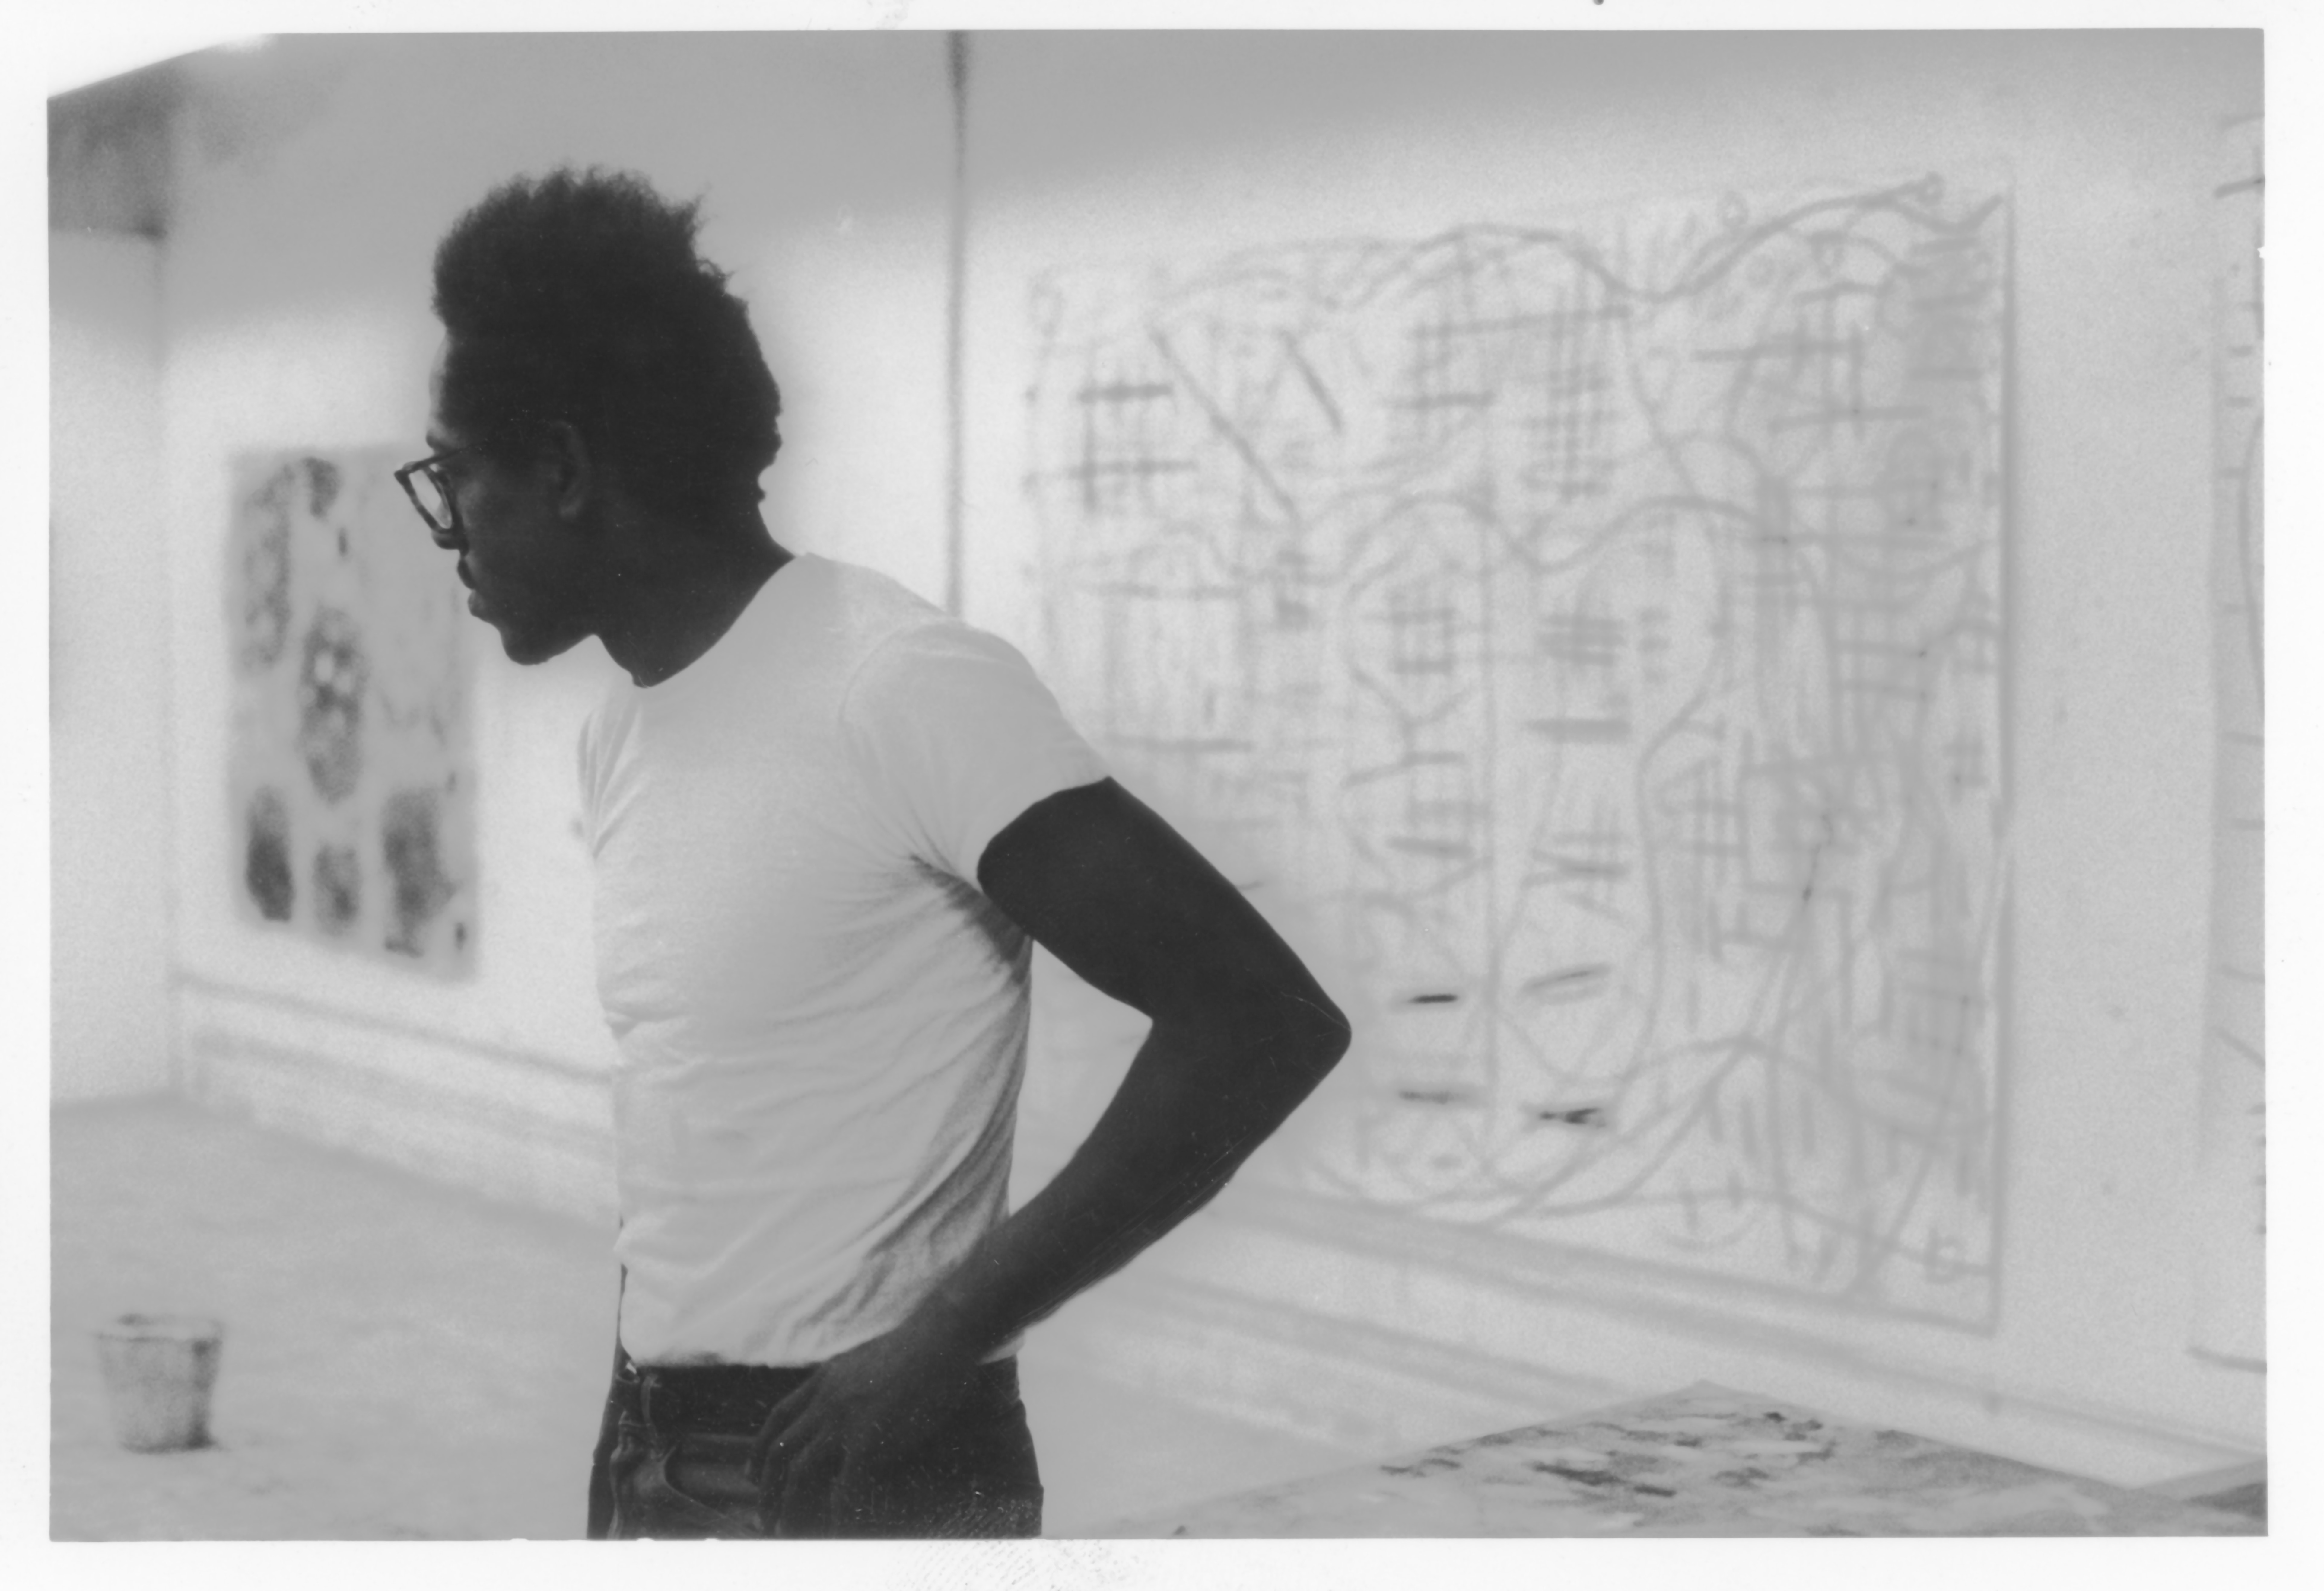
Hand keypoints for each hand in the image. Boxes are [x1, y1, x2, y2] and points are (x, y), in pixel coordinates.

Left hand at [742, 1319, 982, 1535]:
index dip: (761, 1449)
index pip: (778, 1418)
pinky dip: (839, 1510)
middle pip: (781, 1449)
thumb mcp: (865, 1360)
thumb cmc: (917, 1346)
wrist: (942, 1336)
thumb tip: (845, 1405)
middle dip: (768, 1487)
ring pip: (800, 1470)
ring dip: (789, 1504)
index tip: (753, 1474)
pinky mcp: (868, 1439)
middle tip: (764, 1515)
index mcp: (824, 1380)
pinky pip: (845, 1485)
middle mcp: (825, 1401)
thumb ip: (846, 1384)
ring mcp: (844, 1421)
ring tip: (786, 1530)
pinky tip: (838, 1528)